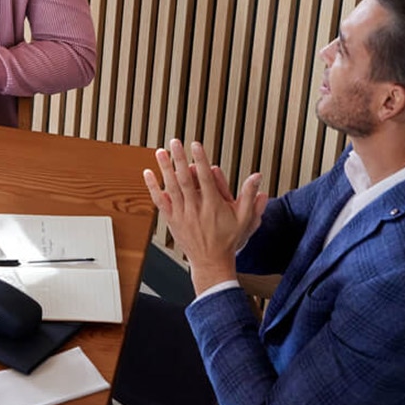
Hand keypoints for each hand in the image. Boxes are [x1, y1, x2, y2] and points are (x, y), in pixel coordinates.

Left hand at [142, 139, 266, 292]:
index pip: (206, 178)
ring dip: (165, 169)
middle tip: (174, 142)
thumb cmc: (228, 240)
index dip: (201, 160)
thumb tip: (257, 177)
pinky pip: (160, 201)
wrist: (211, 262)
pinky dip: (153, 187)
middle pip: (186, 179)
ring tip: (160, 152)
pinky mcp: (172, 220)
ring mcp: (182, 214)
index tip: (196, 145)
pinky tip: (147, 173)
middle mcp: (195, 208)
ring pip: (171, 188)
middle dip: (180, 159)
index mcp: (213, 205)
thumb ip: (250, 196)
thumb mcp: (245, 219)